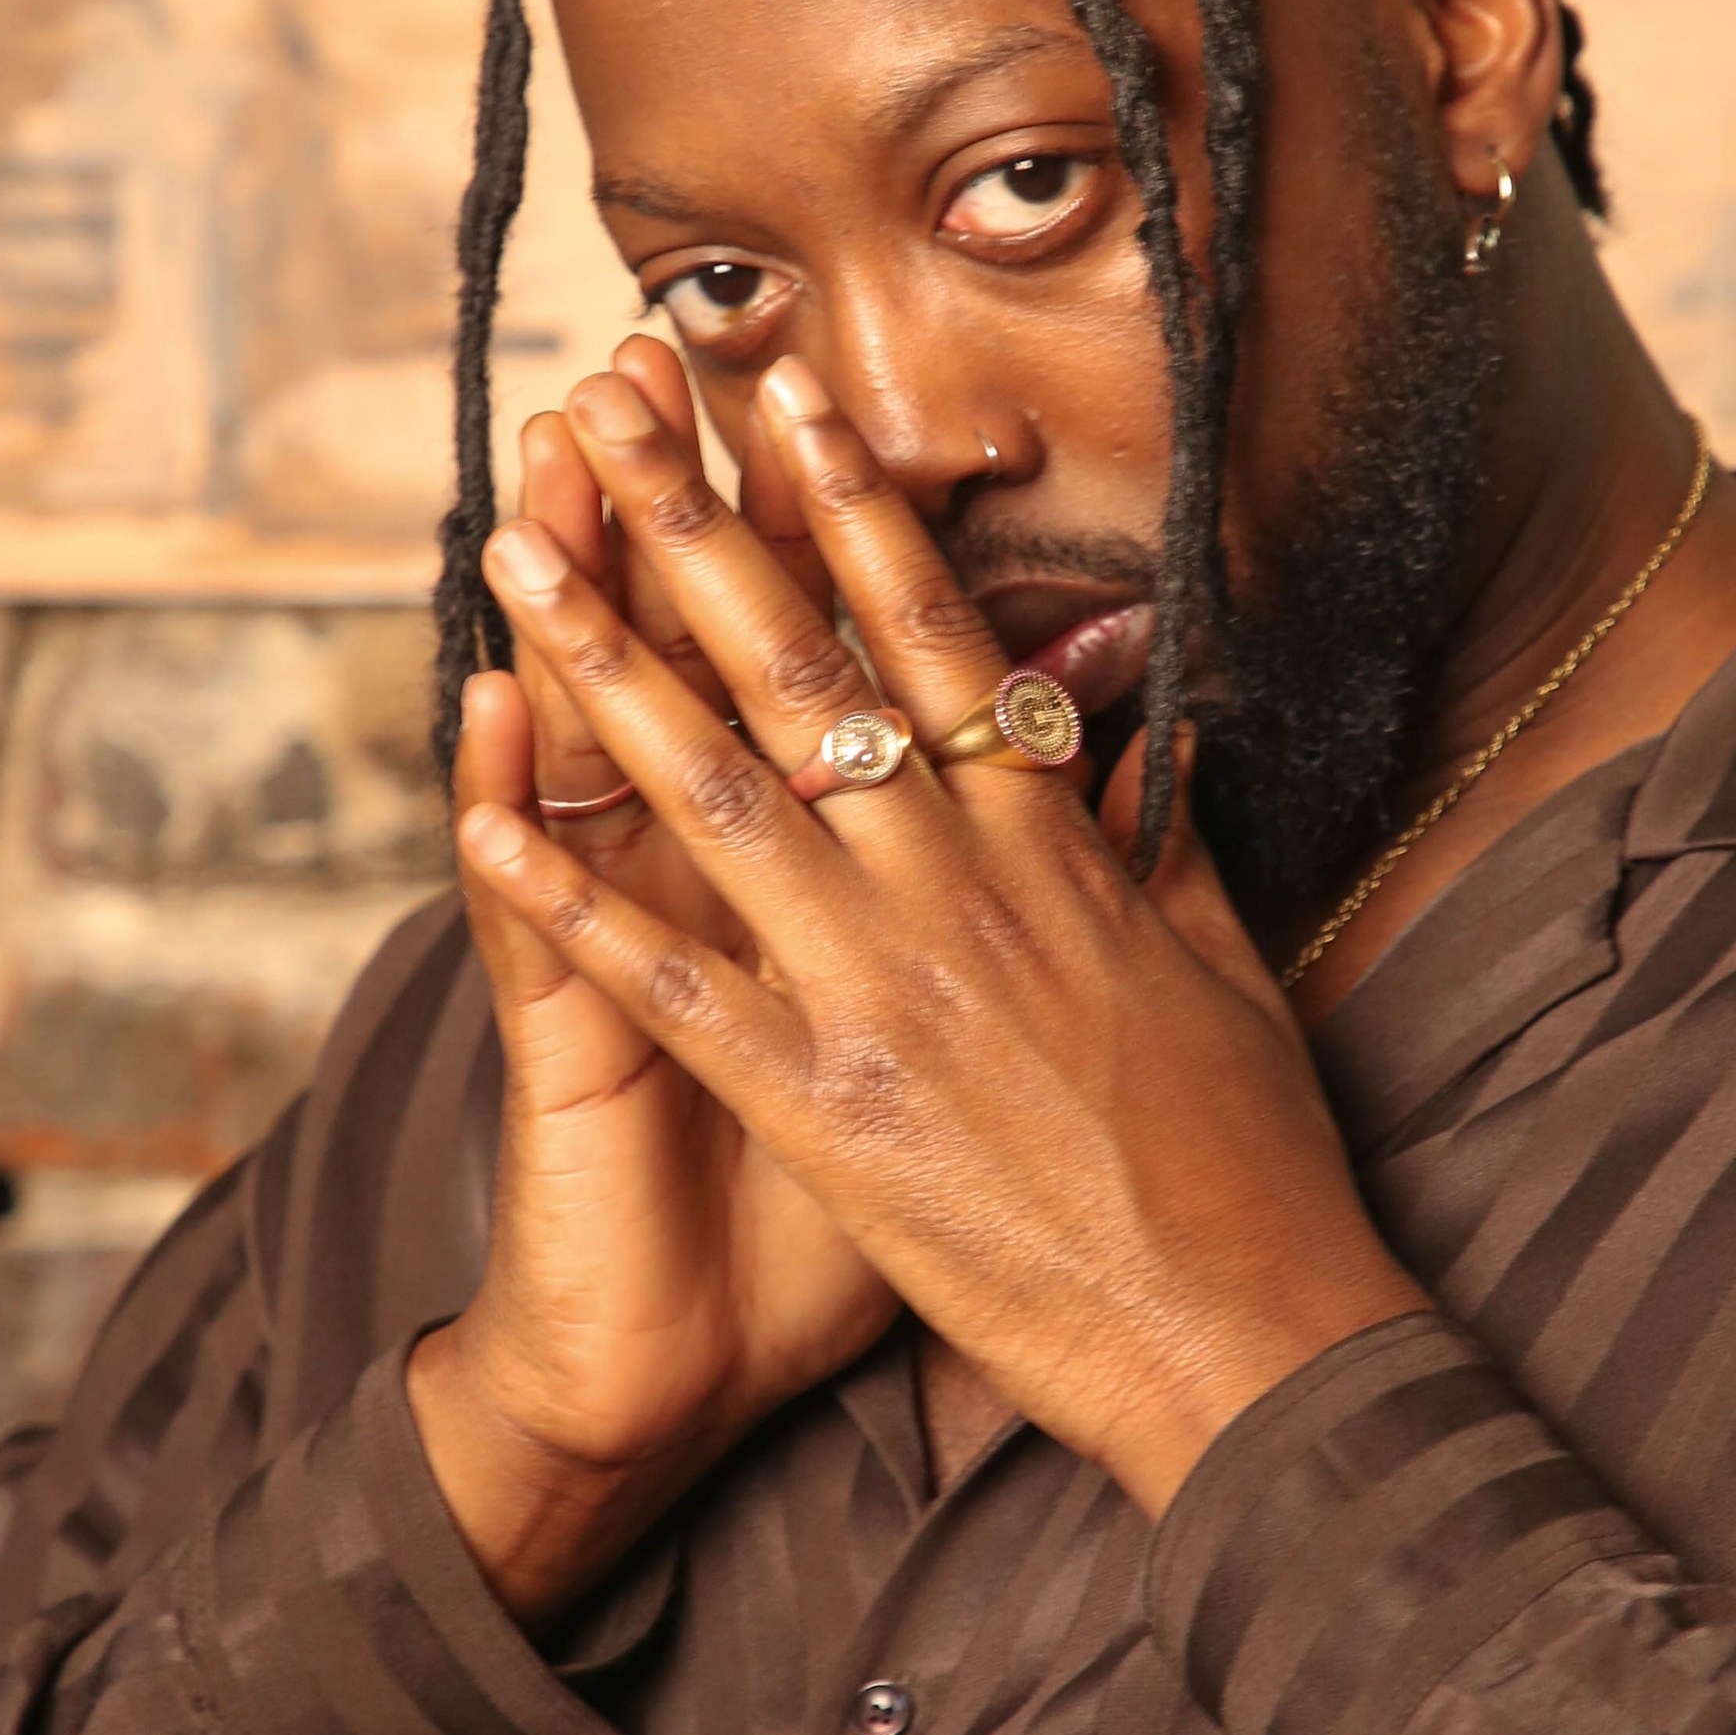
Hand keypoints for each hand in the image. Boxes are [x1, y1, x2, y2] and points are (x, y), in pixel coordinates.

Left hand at [461, 356, 1423, 1519]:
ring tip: (514, 557)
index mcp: (1048, 849)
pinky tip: (486, 826)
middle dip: (691, 528)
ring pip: (717, 789)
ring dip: (600, 663)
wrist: (1249, 1331)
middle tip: (603, 414)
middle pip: (803, 670)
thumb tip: (1140, 739)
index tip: (785, 403)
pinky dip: (576, 906)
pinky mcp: (824, 1108)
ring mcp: (882, 990)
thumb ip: (1156, 846)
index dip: (852, 510)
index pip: (932, 639)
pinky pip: (675, 987)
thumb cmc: (1250, 1165)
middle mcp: (956, 887)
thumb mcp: (1224, 971)